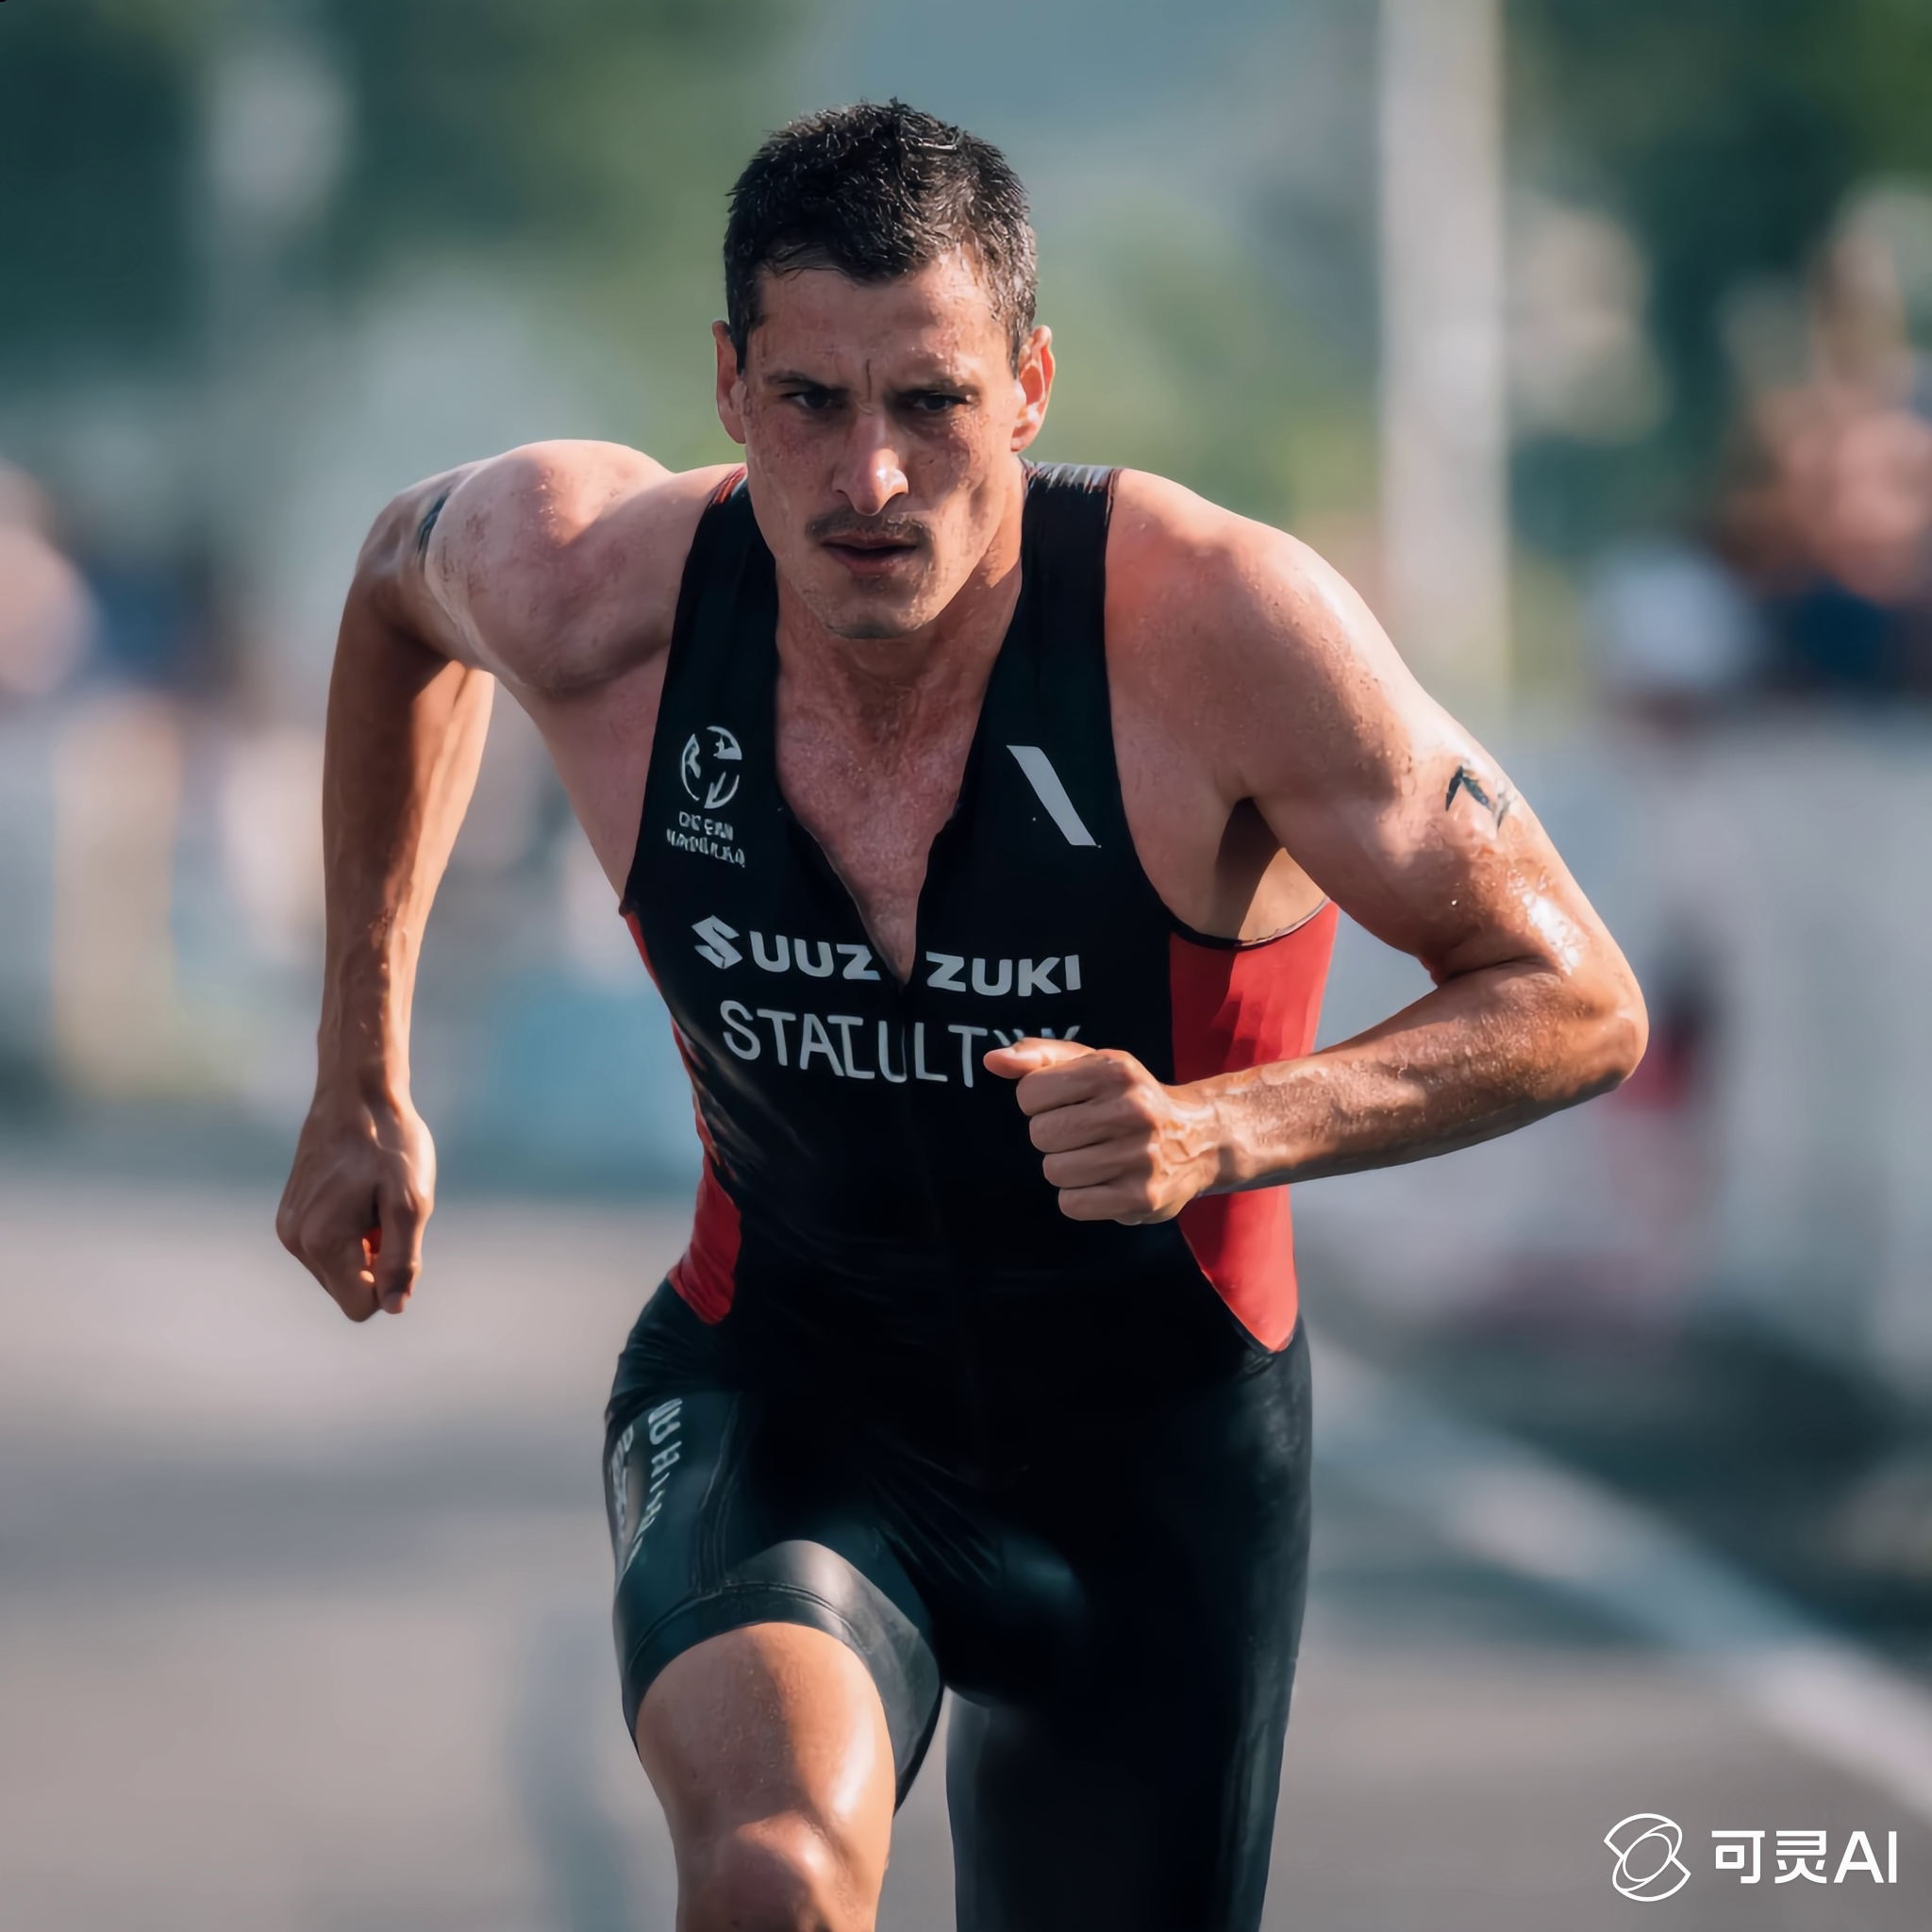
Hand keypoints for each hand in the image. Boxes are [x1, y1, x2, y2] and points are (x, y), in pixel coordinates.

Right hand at [276, 1083, 436, 1320]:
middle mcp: (296, 1241)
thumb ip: (402, 1260)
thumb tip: (393, 1306)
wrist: (357, 1094)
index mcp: (323, 1243)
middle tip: (386, 1213)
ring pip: (338, 1268)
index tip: (398, 1239)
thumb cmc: (390, 1144)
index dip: (389, 1282)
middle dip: (375, 1260)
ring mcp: (289, 1227)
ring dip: (364, 1245)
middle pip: (348, 1288)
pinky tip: (359, 1193)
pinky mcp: (290, 1214)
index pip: (360, 1305)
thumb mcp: (411, 1202)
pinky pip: (327, 1246)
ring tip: (373, 1199)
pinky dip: (349, 1230)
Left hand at [984, 1039, 1225, 1222]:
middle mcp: (1132, 1110)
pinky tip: (1103, 1182)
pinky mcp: (1143, 1197)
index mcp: (1114, 1070)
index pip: (1030, 1093)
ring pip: (1055, 1171)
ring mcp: (1141, 1156)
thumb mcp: (1092, 1065)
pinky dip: (1079, 1197)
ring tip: (1095, 1158)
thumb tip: (992, 1061)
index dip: (1038, 1103)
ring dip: (1066, 1168)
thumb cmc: (1130, 1098)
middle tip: (1082, 1135)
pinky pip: (1074, 1204)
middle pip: (1042, 1134)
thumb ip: (1039, 1057)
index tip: (1064, 1104)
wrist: (1201, 1139)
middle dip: (1052, 1137)